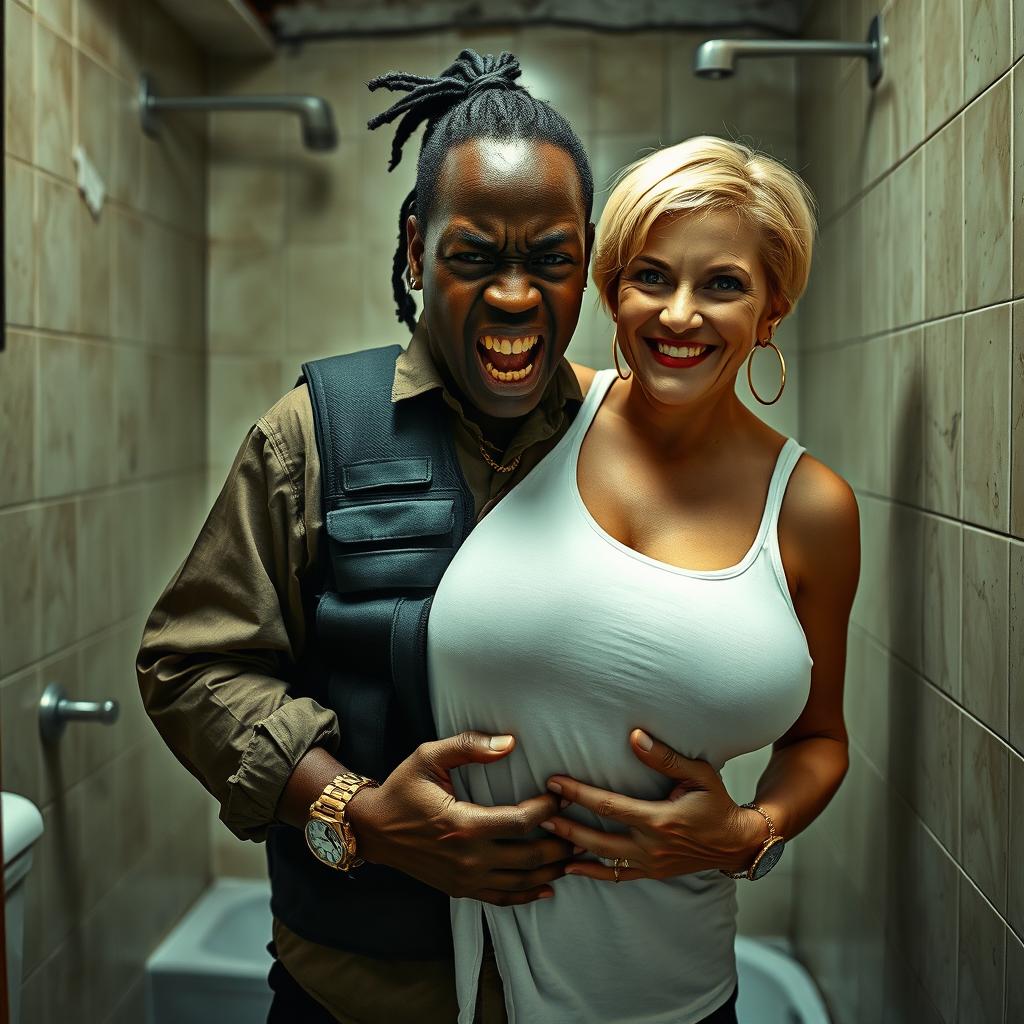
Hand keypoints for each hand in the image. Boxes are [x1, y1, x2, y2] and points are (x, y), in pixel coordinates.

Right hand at [347, 731, 572, 905]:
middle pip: (529, 857)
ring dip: (551, 870)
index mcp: (463, 825)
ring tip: (574, 854)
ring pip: (521, 882)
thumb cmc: (403, 789)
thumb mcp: (430, 757)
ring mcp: (464, 879)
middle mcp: (467, 858)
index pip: (520, 822)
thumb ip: (469, 745)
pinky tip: (547, 888)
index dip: (548, 810)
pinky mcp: (460, 889)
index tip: (561, 795)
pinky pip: (501, 898)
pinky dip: (527, 895)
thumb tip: (510, 742)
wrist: (372, 828)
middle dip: (560, 843)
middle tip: (580, 828)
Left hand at [540, 730, 765, 882]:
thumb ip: (665, 758)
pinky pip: (616, 876)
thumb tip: (635, 737)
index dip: (579, 794)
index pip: (609, 806)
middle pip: (597, 838)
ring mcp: (651, 864)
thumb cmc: (717, 803)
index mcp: (660, 820)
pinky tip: (569, 868)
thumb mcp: (698, 774)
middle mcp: (652, 846)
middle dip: (565, 824)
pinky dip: (591, 872)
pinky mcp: (652, 873)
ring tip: (545, 836)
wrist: (736, 843)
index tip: (554, 782)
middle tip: (538, 812)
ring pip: (602, 860)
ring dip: (572, 848)